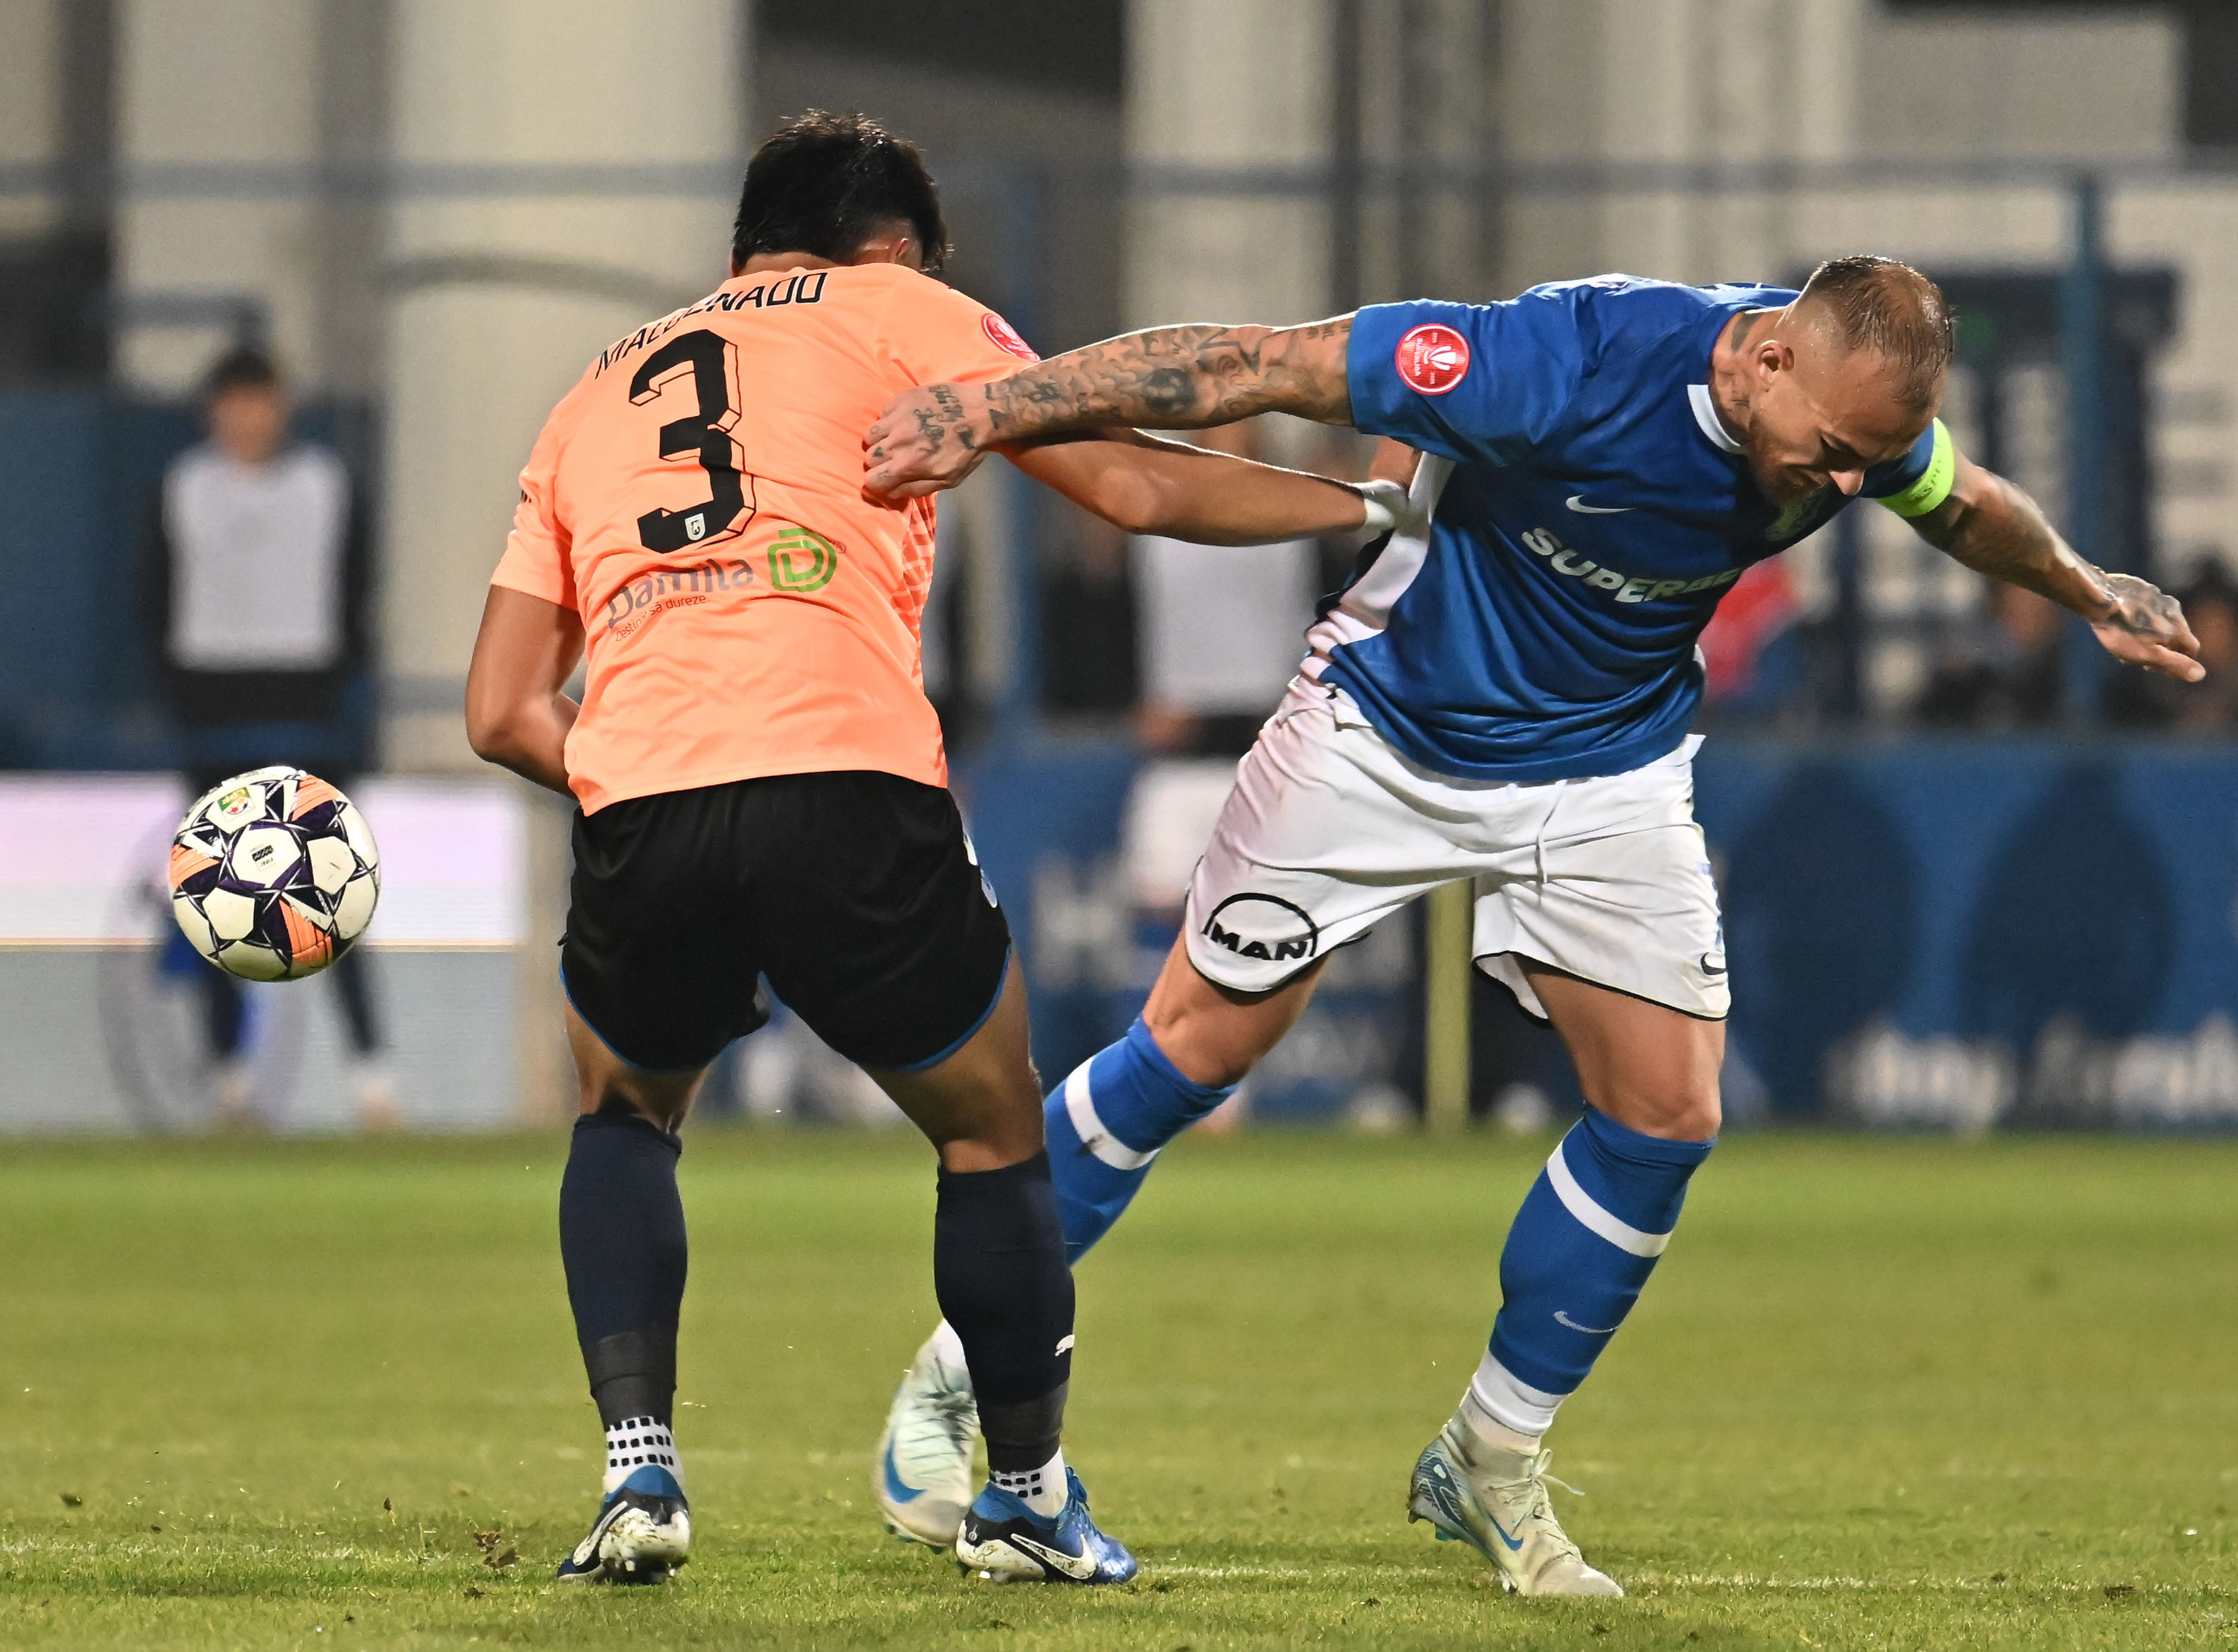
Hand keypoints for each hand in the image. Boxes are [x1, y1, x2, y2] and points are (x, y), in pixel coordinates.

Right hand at [864, 383, 992, 500]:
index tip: (886, 479)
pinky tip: (906, 422)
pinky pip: (881, 415)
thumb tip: (891, 492)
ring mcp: (897, 418)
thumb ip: (916, 488)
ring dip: (880, 441)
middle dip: (880, 463)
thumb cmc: (967, 452)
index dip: (878, 483)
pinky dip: (889, 421)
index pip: (872, 480)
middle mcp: (897, 442)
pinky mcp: (900, 400)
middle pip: (869, 458)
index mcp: (908, 465)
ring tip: (896, 440)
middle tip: (896, 458)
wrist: (981, 415)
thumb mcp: (947, 480)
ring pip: (870, 436)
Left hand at [2089, 571, 2203, 680]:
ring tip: (2124, 641)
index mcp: (2178, 627)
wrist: (2098, 600)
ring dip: (2149, 633)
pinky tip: (2120, 623)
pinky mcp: (2141, 589)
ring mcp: (2158, 597)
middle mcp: (2173, 610)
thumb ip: (2174, 664)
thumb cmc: (2121, 631)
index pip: (2192, 648)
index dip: (2178, 661)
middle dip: (2161, 648)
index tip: (2153, 667)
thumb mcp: (2148, 654)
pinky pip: (2145, 608)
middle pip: (2176, 634)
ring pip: (2160, 621)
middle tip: (2135, 656)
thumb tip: (2200, 674)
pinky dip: (2138, 619)